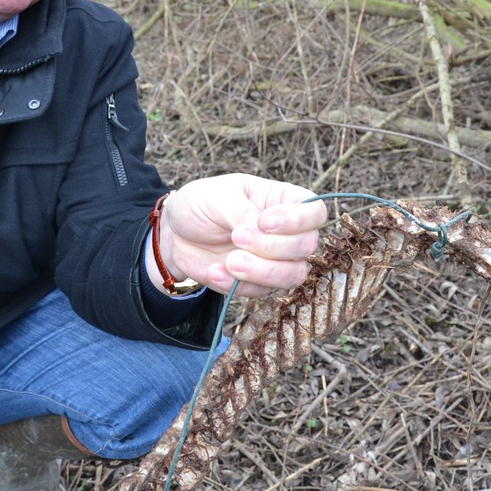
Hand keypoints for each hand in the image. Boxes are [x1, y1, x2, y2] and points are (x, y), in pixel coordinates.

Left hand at [150, 173, 327, 297]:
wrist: (174, 234)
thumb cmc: (200, 204)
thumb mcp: (218, 198)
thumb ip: (244, 213)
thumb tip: (262, 232)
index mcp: (282, 201)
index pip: (315, 211)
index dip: (298, 220)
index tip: (263, 221)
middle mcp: (287, 232)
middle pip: (306, 245)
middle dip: (271, 246)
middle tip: (236, 237)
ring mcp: (276, 260)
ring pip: (293, 275)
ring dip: (262, 271)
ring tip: (230, 262)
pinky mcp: (258, 282)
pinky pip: (261, 292)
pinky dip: (237, 285)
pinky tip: (214, 271)